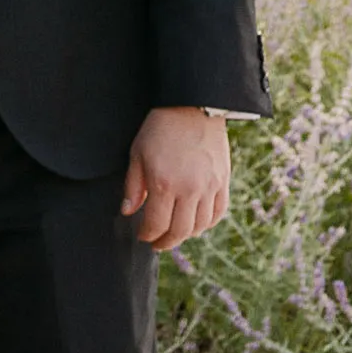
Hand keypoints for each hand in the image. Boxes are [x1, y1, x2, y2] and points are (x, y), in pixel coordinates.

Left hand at [123, 104, 233, 249]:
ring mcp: (210, 187)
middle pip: (180, 230)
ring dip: (186, 235)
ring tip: (174, 234)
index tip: (142, 236)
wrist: (192, 108)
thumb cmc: (159, 129)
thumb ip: (133, 187)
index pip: (156, 224)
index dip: (148, 235)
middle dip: (166, 242)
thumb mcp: (136, 155)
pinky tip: (196, 224)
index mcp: (164, 184)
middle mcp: (190, 190)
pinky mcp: (223, 181)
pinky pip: (218, 212)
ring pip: (201, 225)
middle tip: (157, 244)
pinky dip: (207, 223)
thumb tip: (127, 212)